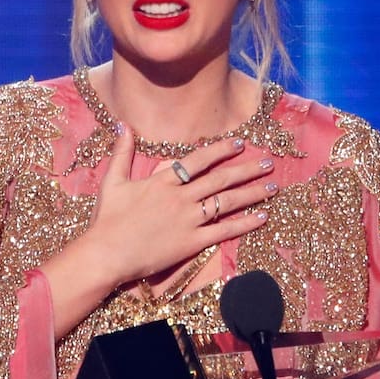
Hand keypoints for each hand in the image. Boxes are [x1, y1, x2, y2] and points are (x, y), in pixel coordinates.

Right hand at [86, 127, 277, 286]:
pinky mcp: (192, 242)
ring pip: (227, 202)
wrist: (107, 253)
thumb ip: (122, 152)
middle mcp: (181, 197)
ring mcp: (188, 220)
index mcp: (163, 181)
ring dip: (252, 193)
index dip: (221, 150)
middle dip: (246, 169)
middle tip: (268, 163)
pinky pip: (224, 230)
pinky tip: (262, 217)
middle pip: (220, 179)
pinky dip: (244, 223)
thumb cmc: (107, 219)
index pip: (198, 160)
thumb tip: (123, 124)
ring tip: (272, 187)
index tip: (240, 143)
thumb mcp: (112, 181)